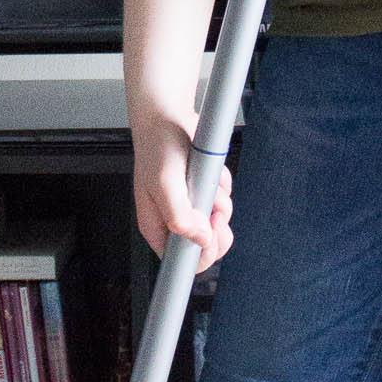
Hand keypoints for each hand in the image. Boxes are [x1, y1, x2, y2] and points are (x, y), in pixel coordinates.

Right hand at [133, 109, 233, 270]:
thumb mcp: (164, 183)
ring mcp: (192, 206)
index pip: (182, 262)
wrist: (169, 118)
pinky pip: (224, 198)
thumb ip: (179, 217)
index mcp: (158, 226)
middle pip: (206, 246)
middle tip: (215, 208)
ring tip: (205, 181)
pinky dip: (223, 185)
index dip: (201, 254)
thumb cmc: (157, 148)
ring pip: (220, 221)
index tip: (210, 233)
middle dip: (217, 226)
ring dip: (221, 200)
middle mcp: (174, 220)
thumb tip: (200, 239)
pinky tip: (208, 171)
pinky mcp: (205, 192)